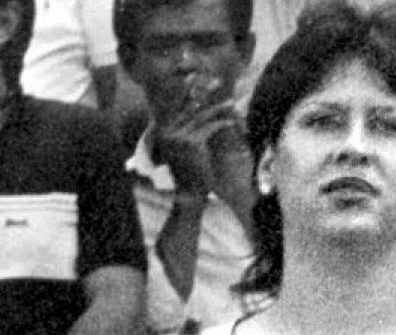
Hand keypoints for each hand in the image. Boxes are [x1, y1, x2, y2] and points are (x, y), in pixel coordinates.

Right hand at [155, 83, 252, 203]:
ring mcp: (177, 137)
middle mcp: (167, 132)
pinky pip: (209, 127)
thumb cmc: (191, 171)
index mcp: (163, 132)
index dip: (187, 91)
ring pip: (201, 116)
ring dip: (218, 108)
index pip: (177, 106)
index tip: (196, 78)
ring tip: (231, 102)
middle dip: (204, 92)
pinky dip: (222, 123)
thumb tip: (197, 103)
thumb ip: (187, 128)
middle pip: (189, 106)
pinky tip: (232, 120)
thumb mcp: (186, 148)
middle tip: (216, 80)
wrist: (190, 194)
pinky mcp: (190, 142)